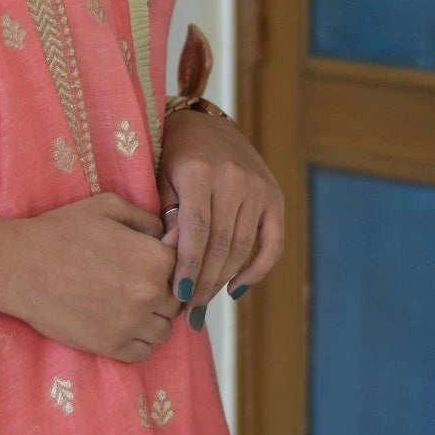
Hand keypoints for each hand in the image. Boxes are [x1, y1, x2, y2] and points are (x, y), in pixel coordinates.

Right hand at [0, 194, 181, 363]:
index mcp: (154, 258)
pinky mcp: (111, 347)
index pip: (184, 267)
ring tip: (128, 304)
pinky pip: (143, 352)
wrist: (18, 267)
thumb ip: (146, 219)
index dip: (168, 262)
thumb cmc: (59, 231)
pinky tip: (119, 323)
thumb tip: (167, 236)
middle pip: (177, 302)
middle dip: (163, 291)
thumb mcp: (107, 207)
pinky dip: (137, 340)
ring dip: (153, 319)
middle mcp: (150, 294)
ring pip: (164, 330)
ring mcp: (131, 324)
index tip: (150, 260)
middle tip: (135, 282)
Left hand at [156, 112, 284, 322]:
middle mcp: (233, 179)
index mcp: (199, 172)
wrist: (203, 124)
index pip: (197, 230)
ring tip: (204, 304)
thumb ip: (168, 216)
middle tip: (189, 311)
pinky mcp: (274, 196)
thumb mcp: (161, 179)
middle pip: (221, 244)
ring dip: (223, 280)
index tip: (179, 296)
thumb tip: (172, 258)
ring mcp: (258, 188)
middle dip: (205, 281)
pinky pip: (272, 242)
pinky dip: (257, 269)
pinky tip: (235, 289)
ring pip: (242, 247)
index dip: (189, 266)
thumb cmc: (172, 156)